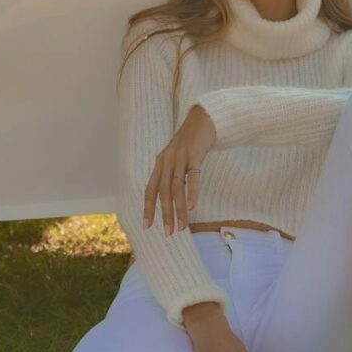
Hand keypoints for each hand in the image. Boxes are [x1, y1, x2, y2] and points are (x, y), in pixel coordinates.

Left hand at [143, 104, 219, 233]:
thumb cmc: (192, 142)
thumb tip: (171, 197)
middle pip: (163, 193)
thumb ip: (172, 174)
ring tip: (182, 226)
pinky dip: (192, 192)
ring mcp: (180, 157)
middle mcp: (167, 161)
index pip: (151, 190)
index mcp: (160, 163)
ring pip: (177, 188)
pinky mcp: (194, 154)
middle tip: (168, 233)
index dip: (148, 208)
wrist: (204, 118)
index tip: (147, 226)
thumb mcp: (177, 157)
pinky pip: (193, 176)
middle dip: (165, 214)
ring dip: (179, 209)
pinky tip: (192, 206)